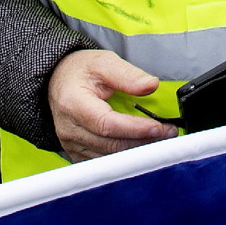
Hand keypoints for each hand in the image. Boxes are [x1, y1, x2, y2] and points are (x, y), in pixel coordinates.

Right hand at [46, 48, 173, 161]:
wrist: (57, 82)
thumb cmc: (79, 72)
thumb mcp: (103, 62)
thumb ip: (127, 74)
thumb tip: (151, 85)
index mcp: (73, 104)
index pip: (107, 124)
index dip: (134, 129)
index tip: (158, 127)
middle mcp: (70, 129)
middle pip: (110, 144)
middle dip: (143, 141)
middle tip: (168, 132)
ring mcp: (72, 145)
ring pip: (109, 157)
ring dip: (137, 150)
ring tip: (159, 138)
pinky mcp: (77, 154)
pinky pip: (104, 162)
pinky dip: (124, 156)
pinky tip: (140, 145)